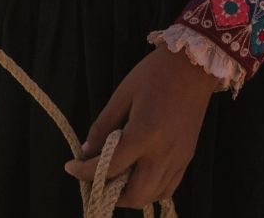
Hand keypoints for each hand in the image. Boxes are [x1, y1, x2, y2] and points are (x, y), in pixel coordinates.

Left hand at [63, 43, 217, 208]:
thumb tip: (86, 151)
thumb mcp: (122, 95)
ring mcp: (178, 160)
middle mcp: (163, 154)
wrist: (193, 67)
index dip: (85, 171)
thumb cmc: (154, 75)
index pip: (110, 166)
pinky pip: (168, 187)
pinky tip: (137, 175)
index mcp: (144, 135)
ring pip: (153, 196)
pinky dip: (150, 190)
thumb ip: (103, 125)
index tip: (70, 167)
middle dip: (111, 194)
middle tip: (94, 180)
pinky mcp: (187, 159)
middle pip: (135, 194)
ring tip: (114, 178)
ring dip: (131, 195)